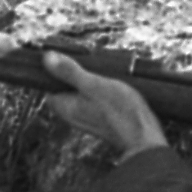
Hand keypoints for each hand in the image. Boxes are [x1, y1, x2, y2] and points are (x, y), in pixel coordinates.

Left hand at [41, 51, 168, 154]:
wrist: (144, 137)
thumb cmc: (120, 111)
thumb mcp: (94, 85)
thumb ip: (69, 72)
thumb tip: (46, 58)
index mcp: (64, 106)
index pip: (48, 83)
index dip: (56, 68)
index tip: (67, 54)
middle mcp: (71, 113)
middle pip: (65, 85)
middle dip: (76, 71)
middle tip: (90, 61)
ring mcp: (85, 116)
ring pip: (81, 91)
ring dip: (91, 79)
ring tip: (105, 71)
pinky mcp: (100, 117)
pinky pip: (94, 98)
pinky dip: (101, 88)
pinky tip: (114, 83)